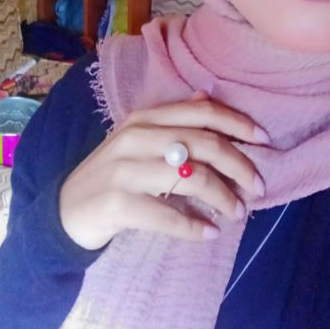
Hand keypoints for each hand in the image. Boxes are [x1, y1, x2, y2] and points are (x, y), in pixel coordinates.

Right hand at [59, 91, 266, 249]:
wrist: (64, 211)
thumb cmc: (111, 174)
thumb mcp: (138, 139)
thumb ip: (172, 120)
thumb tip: (208, 95)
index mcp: (145, 118)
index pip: (202, 112)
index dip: (239, 123)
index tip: (265, 141)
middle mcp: (136, 138)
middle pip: (204, 144)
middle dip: (240, 165)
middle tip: (259, 187)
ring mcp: (125, 170)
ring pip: (192, 179)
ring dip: (224, 198)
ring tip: (238, 213)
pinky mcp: (118, 203)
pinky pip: (168, 215)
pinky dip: (195, 227)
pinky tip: (211, 233)